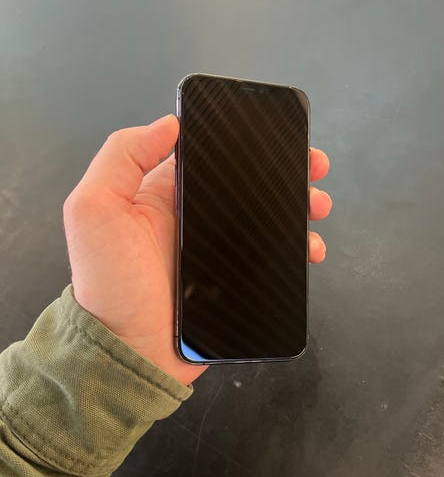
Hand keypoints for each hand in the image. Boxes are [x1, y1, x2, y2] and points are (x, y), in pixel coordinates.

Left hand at [63, 115, 331, 384]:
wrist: (131, 353)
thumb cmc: (110, 283)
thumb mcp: (94, 210)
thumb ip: (121, 157)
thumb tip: (169, 124)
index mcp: (164, 193)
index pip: (210, 156)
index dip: (243, 143)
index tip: (278, 137)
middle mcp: (195, 217)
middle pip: (247, 186)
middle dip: (283, 173)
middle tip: (313, 171)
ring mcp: (218, 251)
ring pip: (266, 219)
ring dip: (296, 207)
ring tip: (316, 208)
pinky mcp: (235, 280)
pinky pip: (271, 258)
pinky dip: (295, 250)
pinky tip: (310, 249)